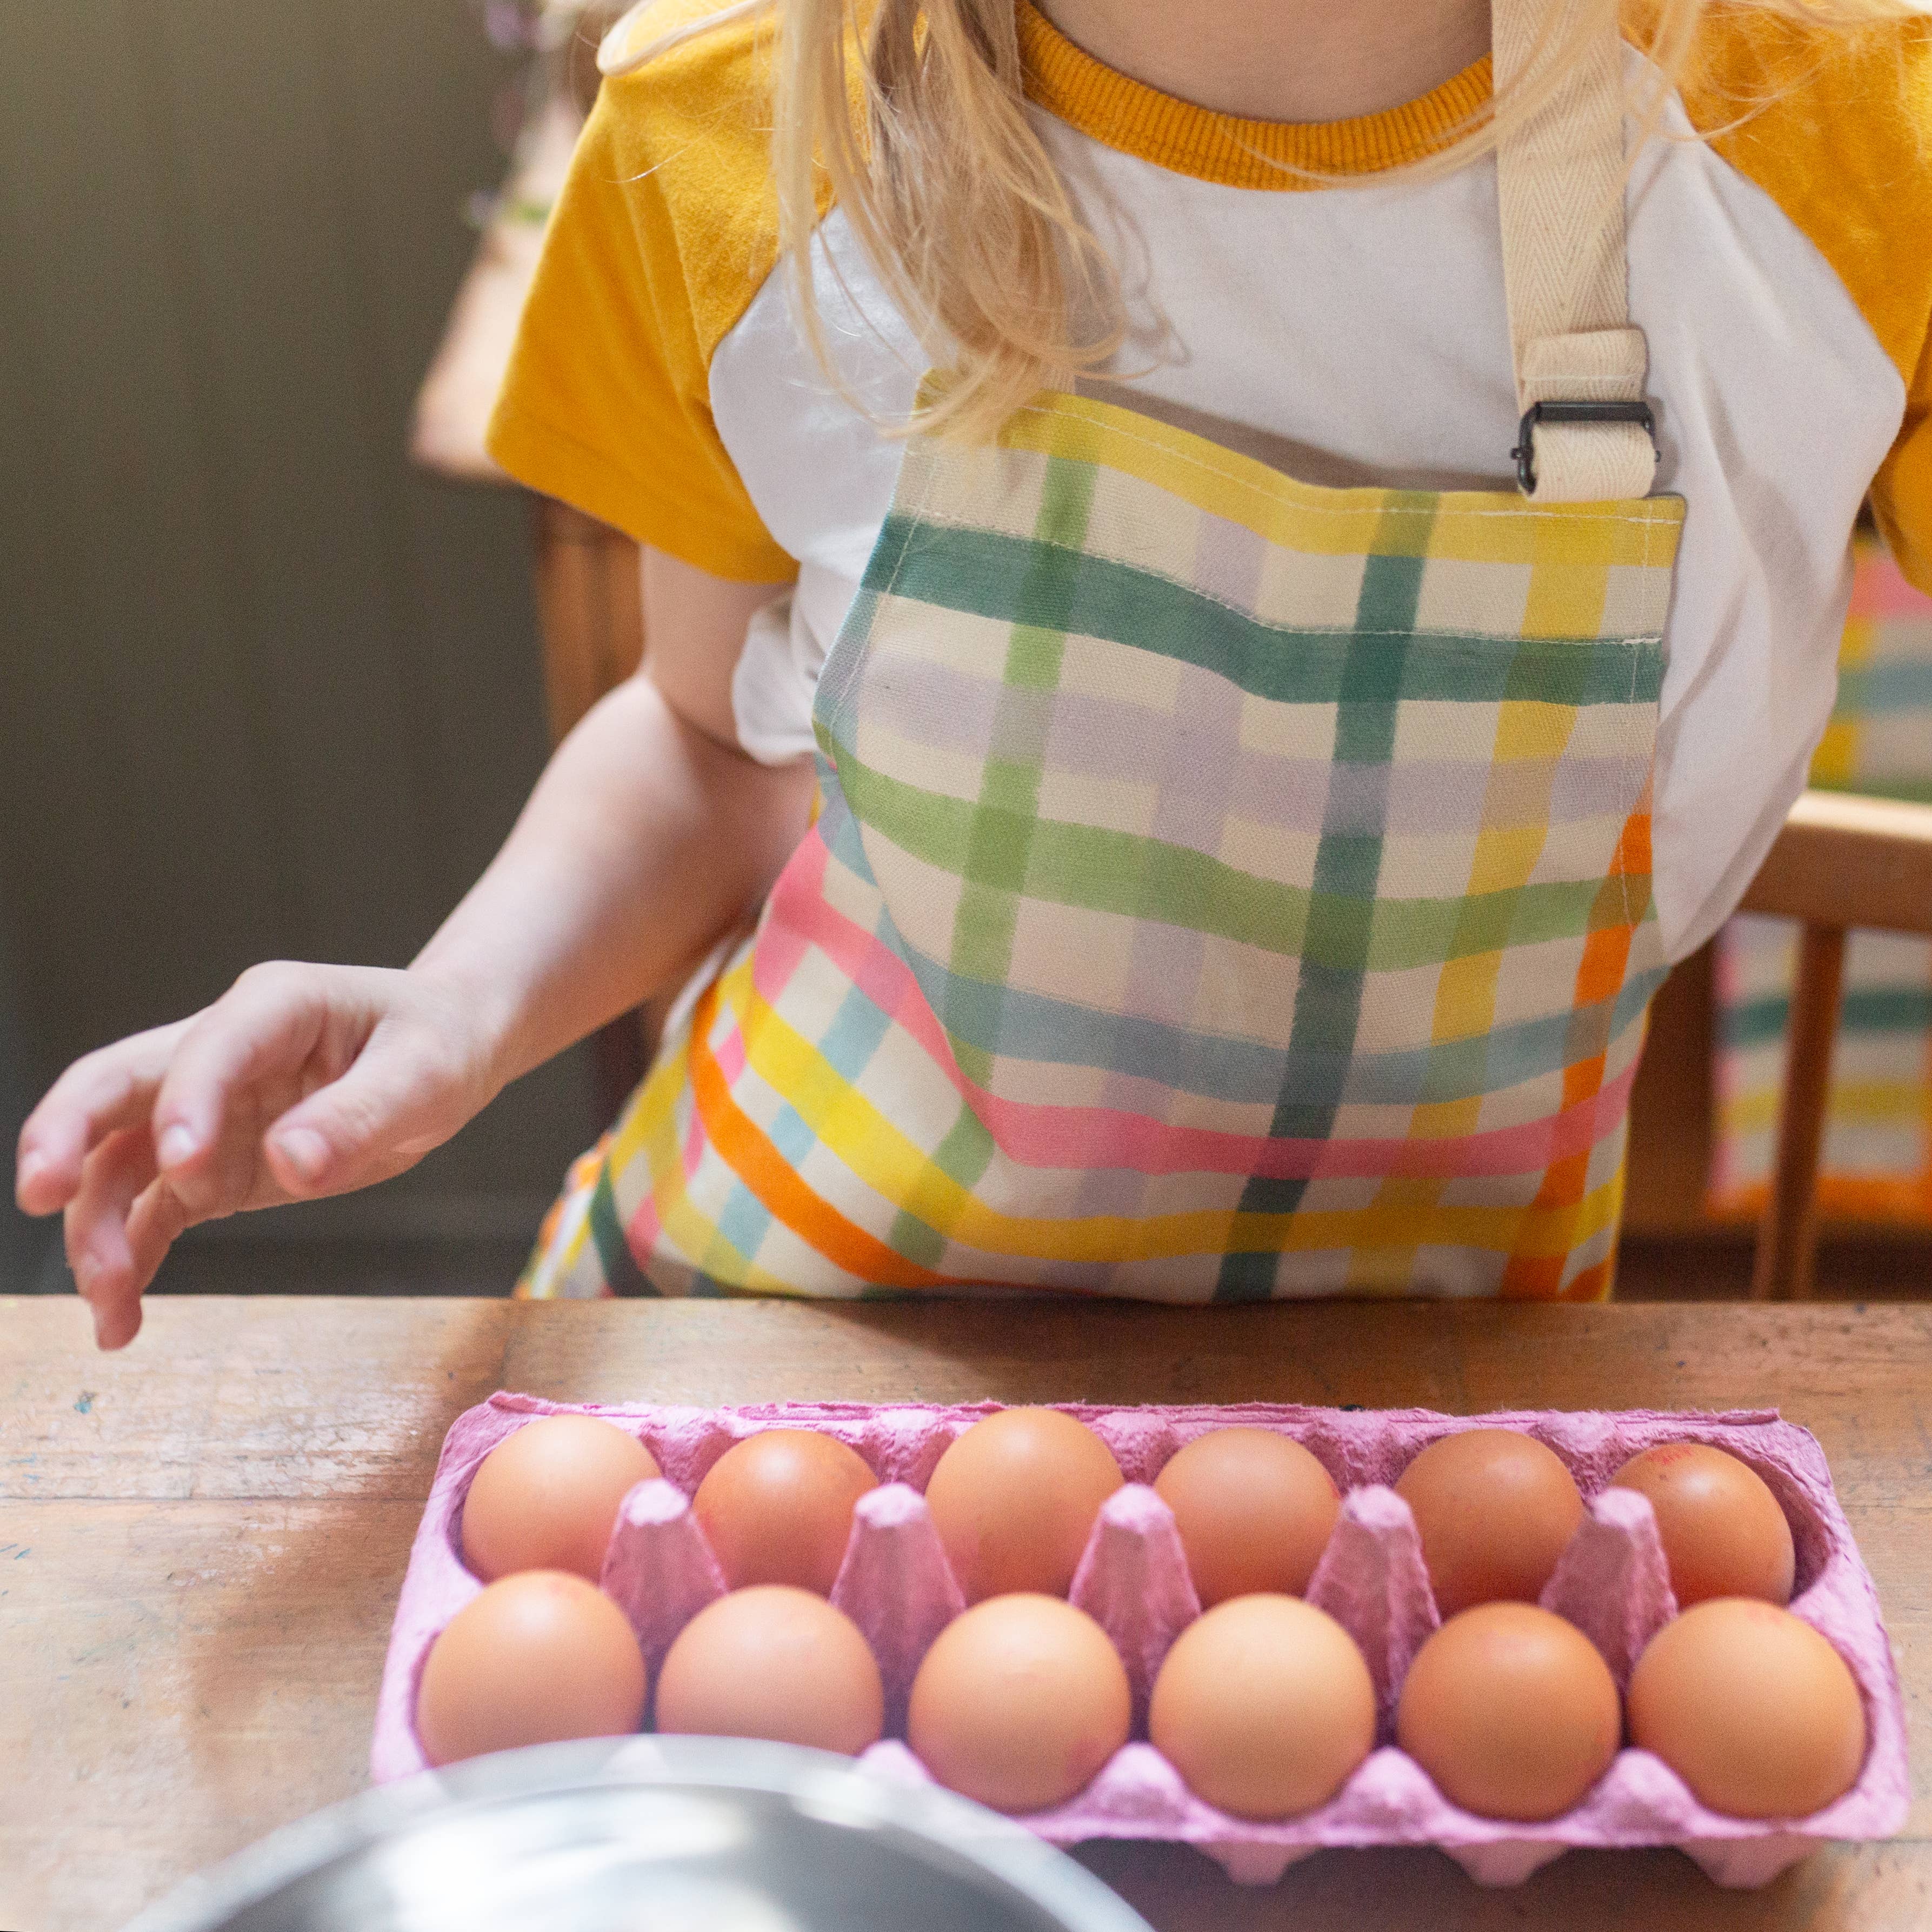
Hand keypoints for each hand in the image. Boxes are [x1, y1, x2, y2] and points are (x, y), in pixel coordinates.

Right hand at [14, 963, 503, 1348]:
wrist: (448, 1049)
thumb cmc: (438, 1044)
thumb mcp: (425, 1075)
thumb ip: (360, 1116)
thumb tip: (294, 1164)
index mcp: (274, 1006)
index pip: (210, 1047)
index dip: (187, 1102)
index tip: (185, 1167)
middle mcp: (222, 1051)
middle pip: (116, 1085)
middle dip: (67, 1134)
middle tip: (40, 1193)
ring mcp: (208, 1110)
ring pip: (121, 1158)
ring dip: (98, 1224)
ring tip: (106, 1301)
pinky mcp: (213, 1163)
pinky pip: (153, 1209)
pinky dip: (131, 1256)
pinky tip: (120, 1318)